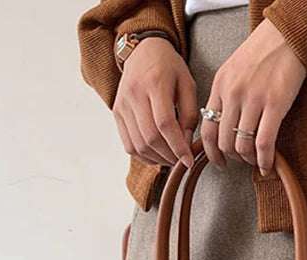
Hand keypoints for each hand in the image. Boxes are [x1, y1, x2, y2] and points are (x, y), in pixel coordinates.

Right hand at [113, 38, 197, 167]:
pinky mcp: (116, 113)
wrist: (143, 51)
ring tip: (171, 159)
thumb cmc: (169, 68)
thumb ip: (190, 115)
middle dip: (168, 156)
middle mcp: (134, 94)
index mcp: (155, 82)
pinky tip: (157, 155)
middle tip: (181, 161)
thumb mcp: (188, 84)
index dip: (177, 146)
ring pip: (138, 145)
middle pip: (150, 138)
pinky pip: (128, 145)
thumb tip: (186, 145)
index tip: (189, 161)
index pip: (165, 124)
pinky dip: (144, 156)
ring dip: (157, 159)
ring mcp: (122, 105)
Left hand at [201, 19, 305, 174]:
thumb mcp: (232, 71)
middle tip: (241, 161)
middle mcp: (233, 94)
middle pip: (224, 142)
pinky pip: (264, 143)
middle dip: (232, 158)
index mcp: (219, 86)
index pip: (207, 129)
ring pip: (242, 146)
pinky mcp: (275, 104)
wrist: (286, 36)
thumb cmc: (261, 54)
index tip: (218, 162)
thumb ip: (224, 96)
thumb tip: (221, 125)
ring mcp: (253, 100)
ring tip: (256, 160)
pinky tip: (267, 166)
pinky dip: (264, 160)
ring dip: (249, 160)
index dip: (210, 153)